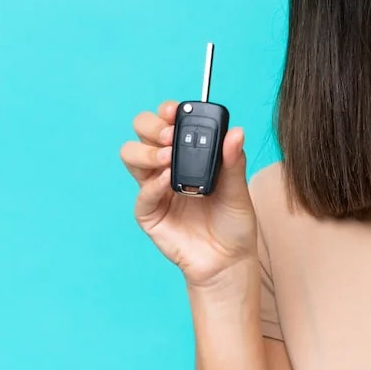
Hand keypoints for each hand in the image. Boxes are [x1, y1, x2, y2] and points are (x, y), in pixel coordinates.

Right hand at [119, 100, 257, 288]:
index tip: (176, 111)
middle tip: (171, 136)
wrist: (229, 259)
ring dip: (147, 152)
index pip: (167, 121)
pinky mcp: (150, 213)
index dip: (167, 111)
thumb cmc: (233, 221)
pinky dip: (152, 185)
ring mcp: (155, 188)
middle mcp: (166, 165)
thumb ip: (234, 160)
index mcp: (188, 153)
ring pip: (131, 155)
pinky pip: (142, 194)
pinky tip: (167, 181)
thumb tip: (236, 131)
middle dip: (152, 127)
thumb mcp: (239, 188)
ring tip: (167, 158)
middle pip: (142, 132)